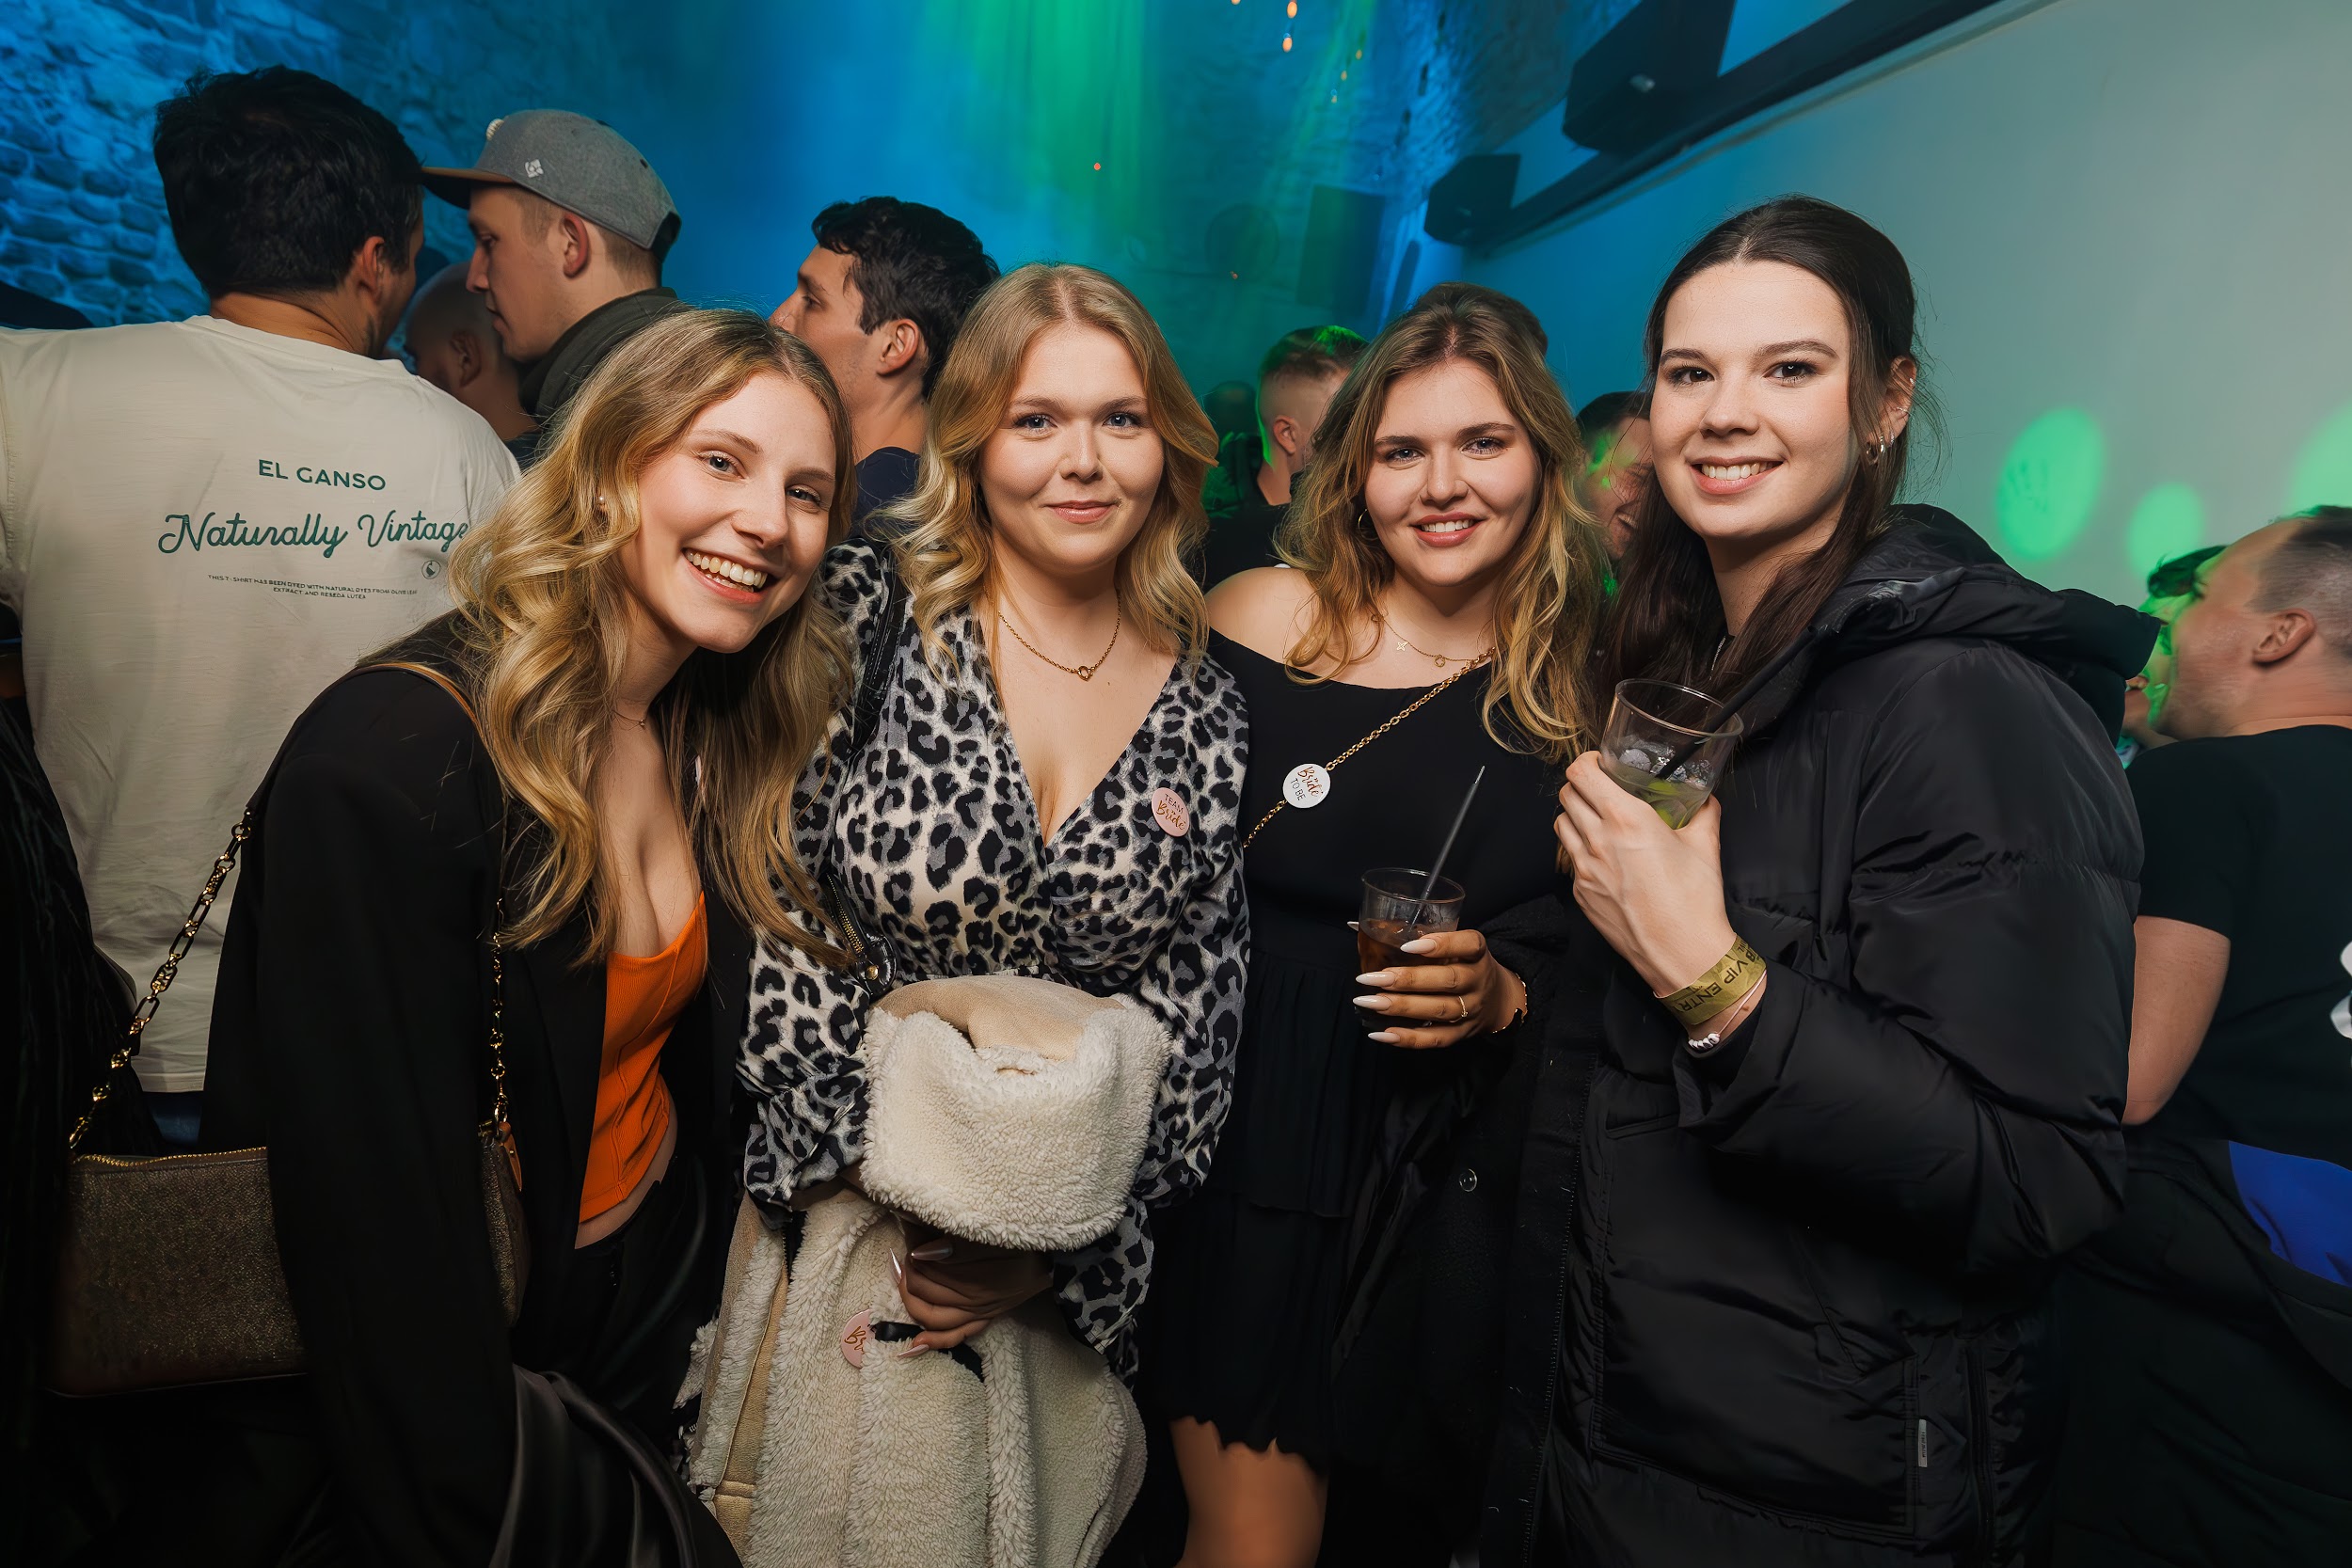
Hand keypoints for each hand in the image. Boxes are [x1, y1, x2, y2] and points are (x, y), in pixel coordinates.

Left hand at [890, 1220, 1051, 1352]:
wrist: (1054, 1262)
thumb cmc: (1024, 1244)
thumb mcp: (993, 1238)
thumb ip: (958, 1245)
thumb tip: (920, 1253)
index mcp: (973, 1278)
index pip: (926, 1268)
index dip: (913, 1251)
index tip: (910, 1235)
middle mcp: (973, 1302)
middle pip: (925, 1291)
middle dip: (908, 1273)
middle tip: (905, 1256)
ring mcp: (978, 1314)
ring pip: (933, 1317)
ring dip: (911, 1301)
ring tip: (905, 1282)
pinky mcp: (984, 1320)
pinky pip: (956, 1337)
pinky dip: (933, 1342)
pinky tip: (914, 1344)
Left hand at [1355, 926, 1526, 1049]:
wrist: (1498, 1001)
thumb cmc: (1463, 965)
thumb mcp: (1455, 946)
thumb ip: (1421, 936)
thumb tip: (1357, 926)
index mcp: (1477, 954)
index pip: (1468, 945)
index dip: (1442, 944)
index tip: (1408, 946)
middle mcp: (1478, 981)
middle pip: (1448, 981)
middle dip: (1407, 980)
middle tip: (1371, 978)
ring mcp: (1471, 1010)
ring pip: (1439, 1010)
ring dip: (1401, 1007)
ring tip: (1369, 1001)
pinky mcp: (1461, 1034)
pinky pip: (1435, 1039)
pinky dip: (1408, 1038)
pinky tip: (1382, 1034)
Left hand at [1555, 750, 1738, 994]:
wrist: (1682, 953)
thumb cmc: (1695, 901)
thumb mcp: (1706, 846)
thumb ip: (1704, 813)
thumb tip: (1705, 799)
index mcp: (1626, 820)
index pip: (1581, 774)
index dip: (1586, 762)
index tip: (1599, 763)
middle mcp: (1598, 840)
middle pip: (1566, 795)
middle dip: (1580, 785)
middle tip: (1598, 789)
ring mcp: (1584, 869)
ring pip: (1561, 825)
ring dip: (1575, 816)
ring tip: (1596, 819)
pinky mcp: (1581, 894)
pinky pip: (1571, 860)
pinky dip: (1581, 850)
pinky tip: (1603, 856)